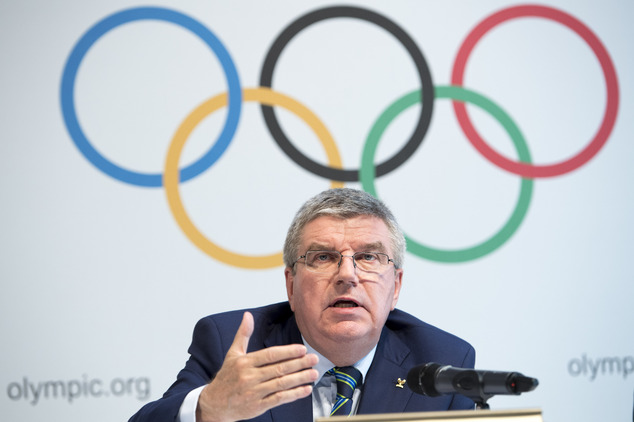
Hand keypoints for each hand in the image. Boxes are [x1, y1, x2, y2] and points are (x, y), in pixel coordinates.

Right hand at [196, 312, 318, 421]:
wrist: (214, 403)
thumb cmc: (226, 378)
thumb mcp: (232, 354)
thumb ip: (243, 335)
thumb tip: (247, 316)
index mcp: (244, 362)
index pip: (270, 355)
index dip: (288, 352)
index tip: (302, 349)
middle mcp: (249, 377)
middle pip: (278, 368)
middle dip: (299, 363)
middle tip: (314, 359)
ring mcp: (254, 392)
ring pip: (281, 384)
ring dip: (300, 378)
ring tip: (314, 373)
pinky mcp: (258, 406)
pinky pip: (279, 399)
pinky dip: (294, 394)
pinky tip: (305, 389)